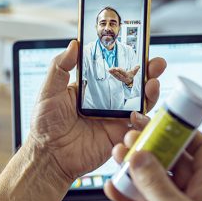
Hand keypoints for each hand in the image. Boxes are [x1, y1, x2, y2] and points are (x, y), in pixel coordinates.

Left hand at [27, 40, 165, 182]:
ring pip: (141, 102)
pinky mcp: (119, 136)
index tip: (139, 48)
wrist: (49, 156)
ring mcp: (115, 118)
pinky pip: (138, 126)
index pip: (114, 68)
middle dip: (148, 71)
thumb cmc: (45, 125)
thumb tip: (73, 44)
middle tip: (156, 63)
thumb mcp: (49, 91)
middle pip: (133, 83)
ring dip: (151, 91)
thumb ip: (60, 67)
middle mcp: (107, 101)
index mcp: (92, 87)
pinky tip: (138, 113)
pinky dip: (143, 119)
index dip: (128, 58)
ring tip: (152, 83)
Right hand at [104, 119, 201, 200]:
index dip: (182, 131)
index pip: (201, 148)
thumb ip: (156, 183)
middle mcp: (195, 197)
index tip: (160, 121)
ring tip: (116, 156)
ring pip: (154, 181)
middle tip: (129, 136)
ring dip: (134, 169)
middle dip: (150, 148)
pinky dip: (127, 195)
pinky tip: (112, 187)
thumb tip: (140, 156)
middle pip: (172, 161)